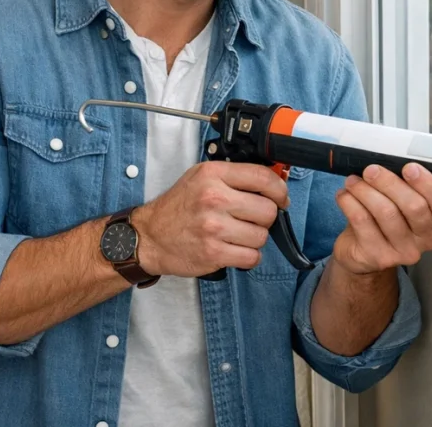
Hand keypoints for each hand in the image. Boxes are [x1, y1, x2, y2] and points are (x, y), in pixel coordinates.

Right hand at [131, 161, 288, 277]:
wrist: (150, 236)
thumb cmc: (178, 207)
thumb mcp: (201, 177)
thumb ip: (235, 176)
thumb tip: (273, 182)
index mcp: (213, 175)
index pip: (263, 177)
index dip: (279, 190)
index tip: (281, 197)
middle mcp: (213, 199)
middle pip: (268, 210)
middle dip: (265, 217)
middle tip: (252, 219)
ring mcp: (213, 228)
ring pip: (262, 236)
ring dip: (255, 238)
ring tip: (238, 234)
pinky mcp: (213, 253)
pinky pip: (251, 257)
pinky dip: (248, 256)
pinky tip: (235, 249)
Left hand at [332, 163, 431, 275]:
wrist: (361, 252)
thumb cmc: (384, 218)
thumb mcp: (399, 200)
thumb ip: (403, 183)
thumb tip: (390, 155)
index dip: (427, 184)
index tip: (408, 167)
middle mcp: (426, 238)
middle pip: (414, 206)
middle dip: (389, 182)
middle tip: (371, 170)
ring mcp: (404, 251)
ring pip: (386, 212)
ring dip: (365, 190)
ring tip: (353, 181)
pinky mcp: (378, 257)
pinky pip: (362, 222)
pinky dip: (350, 202)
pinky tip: (344, 195)